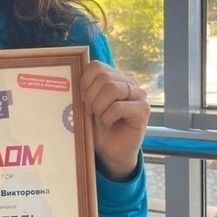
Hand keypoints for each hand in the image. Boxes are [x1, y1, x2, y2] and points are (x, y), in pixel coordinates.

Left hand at [80, 60, 149, 180]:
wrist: (111, 151)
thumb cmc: (98, 127)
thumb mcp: (88, 105)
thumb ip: (85, 90)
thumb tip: (72, 78)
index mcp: (115, 77)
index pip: (96, 66)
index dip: (85, 82)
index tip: (82, 99)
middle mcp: (129, 82)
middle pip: (104, 77)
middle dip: (91, 97)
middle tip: (91, 112)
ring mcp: (139, 94)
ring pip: (112, 88)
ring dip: (99, 107)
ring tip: (100, 118)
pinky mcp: (143, 109)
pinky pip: (118, 107)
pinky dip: (107, 117)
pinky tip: (109, 124)